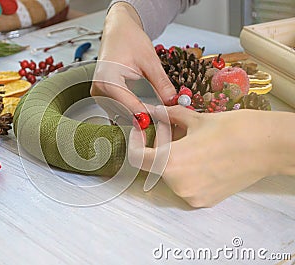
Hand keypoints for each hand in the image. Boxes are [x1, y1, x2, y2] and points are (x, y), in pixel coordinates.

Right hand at [90, 2, 175, 120]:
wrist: (118, 30)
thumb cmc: (128, 39)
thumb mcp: (150, 61)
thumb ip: (161, 84)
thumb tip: (173, 102)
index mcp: (107, 79)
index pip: (130, 106)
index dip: (150, 114)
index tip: (166, 118)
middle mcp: (99, 90)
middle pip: (125, 113)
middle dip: (147, 116)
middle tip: (166, 116)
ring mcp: (98, 94)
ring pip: (122, 115)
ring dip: (139, 116)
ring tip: (157, 111)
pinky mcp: (102, 97)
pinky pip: (118, 110)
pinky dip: (133, 111)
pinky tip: (146, 108)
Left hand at [129, 105, 294, 206]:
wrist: (266, 146)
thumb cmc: (233, 130)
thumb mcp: (195, 119)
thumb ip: (168, 117)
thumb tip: (155, 112)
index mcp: (170, 162)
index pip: (136, 157)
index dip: (135, 141)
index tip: (141, 131)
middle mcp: (177, 184)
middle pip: (154, 164)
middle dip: (158, 145)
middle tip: (171, 129)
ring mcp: (191, 195)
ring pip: (170, 174)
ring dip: (172, 157)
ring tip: (190, 141)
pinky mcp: (204, 201)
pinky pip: (185, 184)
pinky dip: (186, 170)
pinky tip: (200, 156)